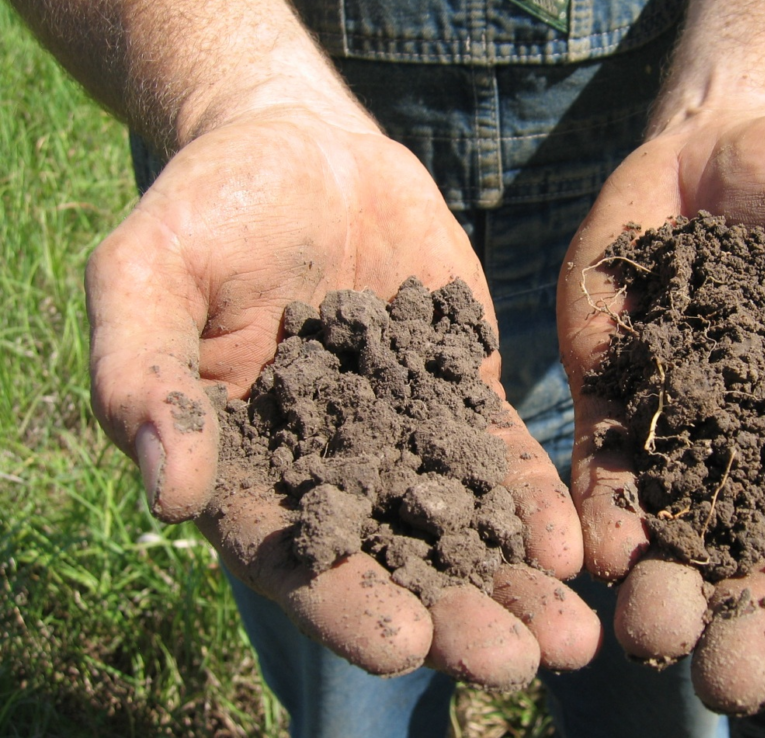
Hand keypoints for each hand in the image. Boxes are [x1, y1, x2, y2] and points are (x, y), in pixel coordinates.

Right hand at [88, 104, 599, 687]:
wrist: (300, 148)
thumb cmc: (210, 207)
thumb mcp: (149, 272)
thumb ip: (142, 374)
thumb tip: (170, 490)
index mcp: (247, 466)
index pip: (293, 557)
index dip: (344, 604)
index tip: (402, 646)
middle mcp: (330, 469)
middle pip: (394, 560)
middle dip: (454, 617)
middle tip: (516, 664)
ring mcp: (403, 433)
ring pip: (458, 523)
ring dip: (512, 582)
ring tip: (571, 636)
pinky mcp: (458, 390)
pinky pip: (499, 457)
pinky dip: (534, 504)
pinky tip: (574, 544)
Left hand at [557, 109, 764, 712]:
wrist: (721, 149)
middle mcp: (752, 450)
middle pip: (752, 557)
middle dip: (743, 622)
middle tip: (731, 683)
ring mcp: (675, 425)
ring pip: (670, 529)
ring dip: (659, 588)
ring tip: (650, 638)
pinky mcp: (611, 392)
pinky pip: (602, 463)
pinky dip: (601, 510)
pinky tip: (596, 555)